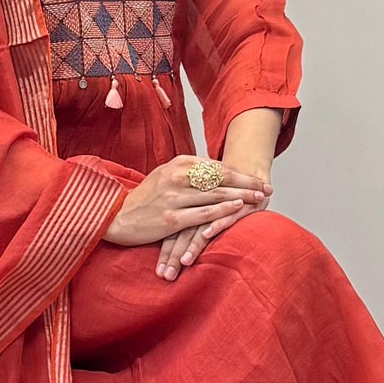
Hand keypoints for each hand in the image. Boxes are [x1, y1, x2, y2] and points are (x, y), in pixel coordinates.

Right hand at [103, 155, 271, 277]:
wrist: (116, 217)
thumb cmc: (145, 198)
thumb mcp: (165, 176)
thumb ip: (188, 172)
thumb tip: (214, 172)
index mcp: (177, 164)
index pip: (216, 167)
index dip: (239, 173)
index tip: (256, 178)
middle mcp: (177, 177)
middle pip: (220, 178)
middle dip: (246, 183)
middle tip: (266, 188)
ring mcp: (174, 198)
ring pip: (216, 195)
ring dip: (241, 196)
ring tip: (259, 199)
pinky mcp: (172, 219)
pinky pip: (204, 214)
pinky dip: (223, 211)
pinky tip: (238, 209)